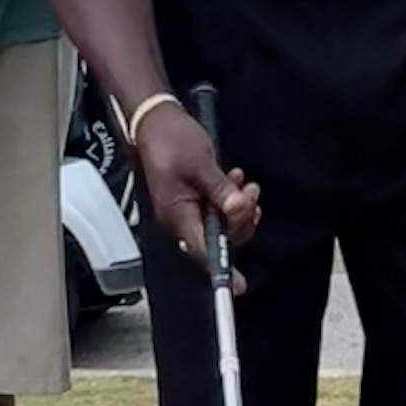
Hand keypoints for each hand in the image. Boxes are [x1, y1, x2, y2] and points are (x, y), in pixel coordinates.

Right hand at [136, 104, 261, 278]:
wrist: (154, 120)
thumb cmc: (170, 140)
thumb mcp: (201, 164)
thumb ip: (221, 190)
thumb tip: (239, 211)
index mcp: (177, 215)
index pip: (202, 251)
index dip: (222, 268)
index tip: (239, 285)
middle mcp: (181, 218)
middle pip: (219, 237)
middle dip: (240, 219)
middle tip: (251, 193)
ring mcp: (187, 208)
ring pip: (221, 222)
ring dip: (238, 206)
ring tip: (244, 182)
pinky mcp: (193, 197)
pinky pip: (217, 208)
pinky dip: (230, 198)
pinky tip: (235, 179)